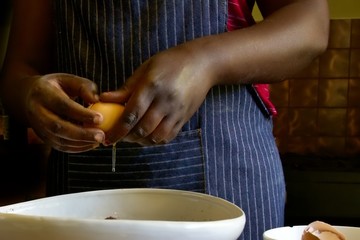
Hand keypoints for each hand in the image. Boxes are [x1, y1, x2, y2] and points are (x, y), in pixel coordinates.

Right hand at [25, 73, 105, 152]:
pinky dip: (77, 148)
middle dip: (82, 133)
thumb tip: (96, 100)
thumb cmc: (58, 87)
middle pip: (58, 127)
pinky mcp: (44, 138)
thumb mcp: (70, 80)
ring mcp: (38, 127)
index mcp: (43, 93)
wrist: (32, 97)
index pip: (62, 105)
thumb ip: (85, 87)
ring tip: (99, 140)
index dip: (81, 114)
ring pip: (59, 140)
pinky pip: (60, 146)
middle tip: (101, 135)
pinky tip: (91, 144)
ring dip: (81, 143)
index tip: (100, 118)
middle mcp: (37, 112)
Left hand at [101, 43, 215, 145]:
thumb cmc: (170, 62)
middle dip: (126, 137)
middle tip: (117, 137)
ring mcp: (177, 111)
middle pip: (142, 129)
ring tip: (131, 136)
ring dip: (140, 141)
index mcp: (152, 86)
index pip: (131, 114)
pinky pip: (168, 136)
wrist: (202, 64)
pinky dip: (155, 140)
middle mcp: (165, 101)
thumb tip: (104, 99)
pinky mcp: (184, 118)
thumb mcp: (145, 69)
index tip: (107, 138)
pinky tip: (147, 135)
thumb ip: (126, 88)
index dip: (117, 130)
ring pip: (156, 137)